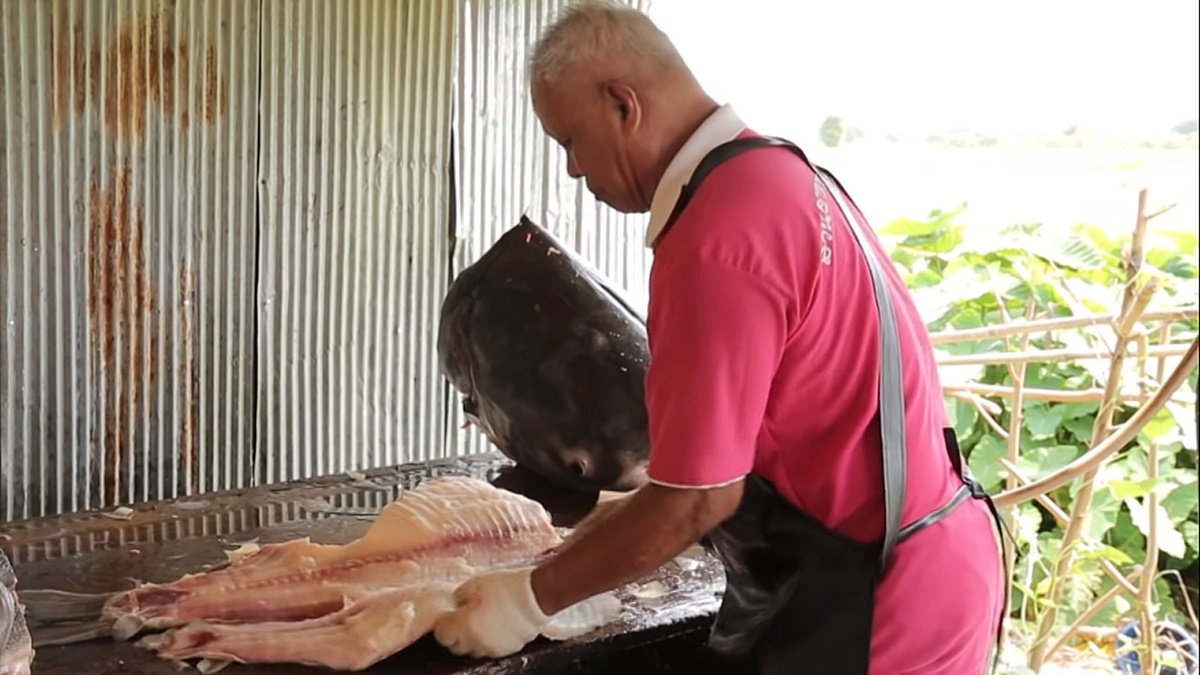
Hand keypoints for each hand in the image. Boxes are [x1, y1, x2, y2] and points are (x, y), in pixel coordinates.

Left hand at [433, 567, 550, 658]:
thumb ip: (459, 597)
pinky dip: (490, 640)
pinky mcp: (507, 650)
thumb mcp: (474, 584)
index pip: (442, 636)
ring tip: (482, 621)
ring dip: (473, 639)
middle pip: (456, 647)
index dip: (443, 625)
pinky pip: (491, 649)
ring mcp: (492, 648)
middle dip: (456, 634)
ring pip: (474, 650)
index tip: (447, 618)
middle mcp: (475, 642)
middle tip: (462, 619)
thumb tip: (455, 604)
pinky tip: (496, 626)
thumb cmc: (506, 588)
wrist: (535, 596)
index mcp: (463, 626)